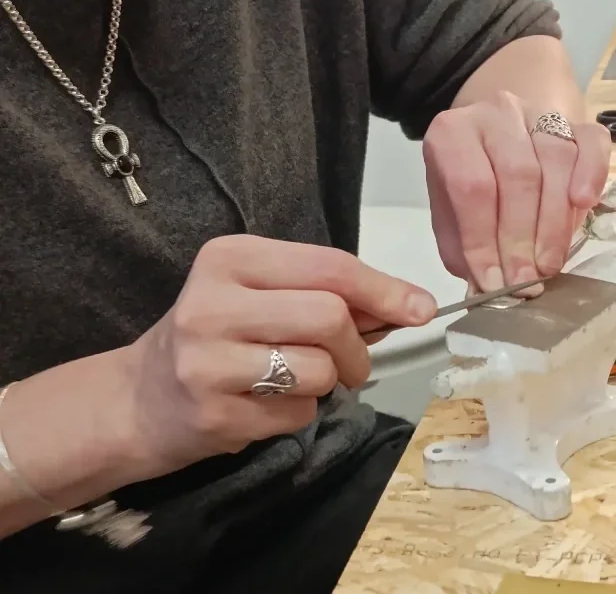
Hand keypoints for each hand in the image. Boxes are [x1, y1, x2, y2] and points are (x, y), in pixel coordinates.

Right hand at [122, 235, 435, 472]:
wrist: (138, 399)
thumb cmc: (218, 334)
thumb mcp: (264, 293)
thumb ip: (330, 292)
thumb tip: (411, 304)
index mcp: (230, 257)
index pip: (329, 266)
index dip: (384, 289)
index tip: (421, 308)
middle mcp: (212, 302)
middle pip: (330, 316)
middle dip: (357, 345)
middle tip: (353, 362)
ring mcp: (207, 361)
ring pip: (319, 368)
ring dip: (329, 382)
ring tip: (298, 381)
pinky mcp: (211, 414)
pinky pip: (297, 413)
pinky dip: (301, 412)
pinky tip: (266, 405)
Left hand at [422, 91, 611, 292]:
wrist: (498, 134)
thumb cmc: (471, 181)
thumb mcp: (451, 214)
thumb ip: (464, 248)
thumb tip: (486, 289)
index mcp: (452, 133)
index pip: (471, 186)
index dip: (483, 239)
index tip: (494, 283)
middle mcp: (495, 112)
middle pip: (518, 174)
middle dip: (522, 237)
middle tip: (526, 280)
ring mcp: (537, 111)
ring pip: (556, 159)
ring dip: (555, 222)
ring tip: (549, 263)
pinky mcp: (575, 120)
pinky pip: (592, 141)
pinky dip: (592, 173)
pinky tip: (584, 204)